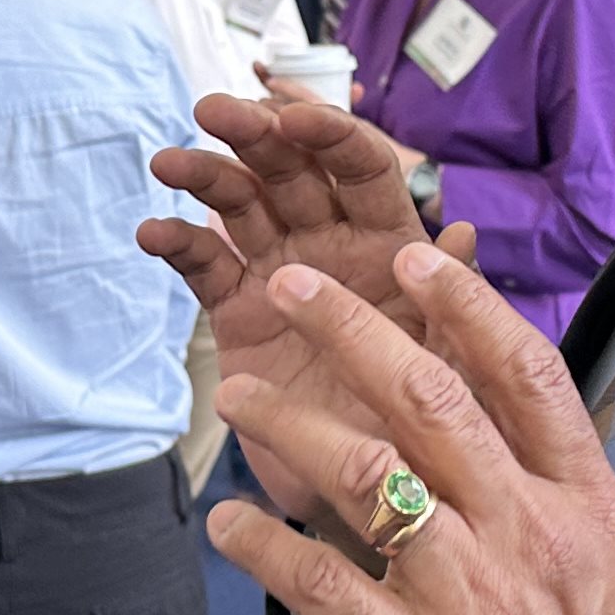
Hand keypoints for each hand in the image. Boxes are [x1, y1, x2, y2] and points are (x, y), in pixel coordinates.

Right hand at [142, 92, 475, 514]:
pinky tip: (152, 231)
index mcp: (392, 243)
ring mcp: (282, 275)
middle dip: (253, 134)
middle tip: (213, 110)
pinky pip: (205, 265)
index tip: (293, 116)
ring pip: (240, 205)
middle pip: (291, 170)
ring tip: (169, 163)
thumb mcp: (453, 372)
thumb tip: (462, 235)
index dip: (330, 135)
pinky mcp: (239, 312)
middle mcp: (335, 246)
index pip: (362, 168)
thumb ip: (455, 304)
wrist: (376, 503)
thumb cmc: (430, 434)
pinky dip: (178, 243)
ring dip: (205, 176)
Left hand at [203, 243, 614, 614]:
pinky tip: (228, 522)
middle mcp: (530, 539)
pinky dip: (265, 544)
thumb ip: (562, 509)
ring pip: (366, 475)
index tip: (413, 258)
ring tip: (236, 396)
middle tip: (293, 286)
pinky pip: (322, 582)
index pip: (527, 377)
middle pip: (432, 399)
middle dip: (354, 329)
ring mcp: (470, 601)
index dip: (466, 306)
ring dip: (289, 424)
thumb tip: (512, 444)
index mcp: (587, 513)